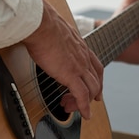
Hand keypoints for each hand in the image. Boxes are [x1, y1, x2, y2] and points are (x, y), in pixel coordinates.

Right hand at [23, 0, 103, 118]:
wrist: (40, 23)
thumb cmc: (42, 24)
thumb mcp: (55, 32)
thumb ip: (56, 39)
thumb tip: (44, 39)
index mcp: (80, 46)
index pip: (96, 66)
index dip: (98, 79)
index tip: (97, 89)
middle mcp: (84, 57)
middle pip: (96, 80)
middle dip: (92, 94)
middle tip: (83, 103)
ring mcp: (79, 66)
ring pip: (91, 89)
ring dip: (84, 102)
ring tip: (74, 109)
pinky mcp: (71, 74)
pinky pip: (82, 95)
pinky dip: (84, 107)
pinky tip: (85, 114)